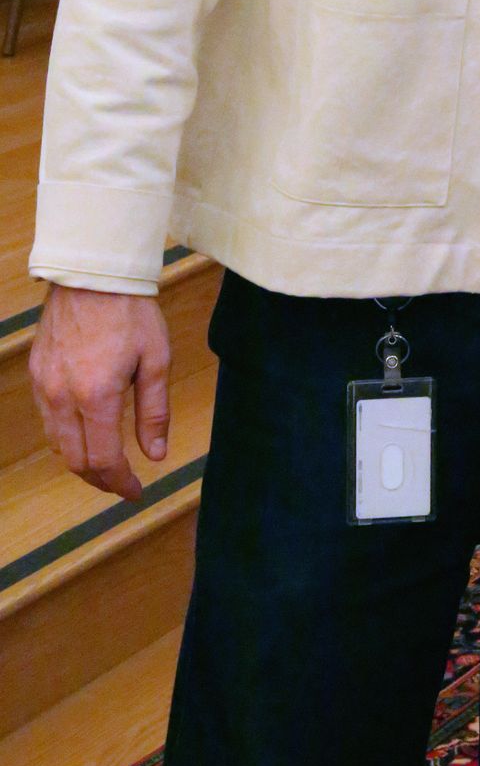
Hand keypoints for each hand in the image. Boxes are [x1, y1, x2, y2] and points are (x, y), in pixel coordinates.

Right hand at [29, 286, 171, 500]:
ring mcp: (44, 385)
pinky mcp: (37, 373)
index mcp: (96, 394)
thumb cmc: (131, 312)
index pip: (104, 460)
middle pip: (76, 461)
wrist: (94, 273)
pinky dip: (66, 436)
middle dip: (101, 480)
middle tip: (123, 483)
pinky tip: (87, 432)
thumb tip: (155, 455)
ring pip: (57, 444)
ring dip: (81, 461)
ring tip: (107, 463)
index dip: (121, 483)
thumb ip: (153, 412)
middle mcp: (63, 395)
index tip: (136, 492)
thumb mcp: (155, 360)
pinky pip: (48, 419)